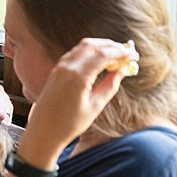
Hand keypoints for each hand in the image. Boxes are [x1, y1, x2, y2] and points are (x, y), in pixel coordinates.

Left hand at [20, 38, 131, 164]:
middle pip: (91, 45)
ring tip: (115, 53)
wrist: (43, 132)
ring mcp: (58, 68)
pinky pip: (74, 54)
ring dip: (99, 46)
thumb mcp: (95, 106)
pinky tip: (98, 59)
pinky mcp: (55, 71)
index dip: (119, 52)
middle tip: (125, 50)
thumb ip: (110, 86)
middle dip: (110, 45)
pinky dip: (88, 52)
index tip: (132, 53)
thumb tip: (122, 71)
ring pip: (81, 47)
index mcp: (77, 76)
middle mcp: (66, 68)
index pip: (103, 55)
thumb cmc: (70, 124)